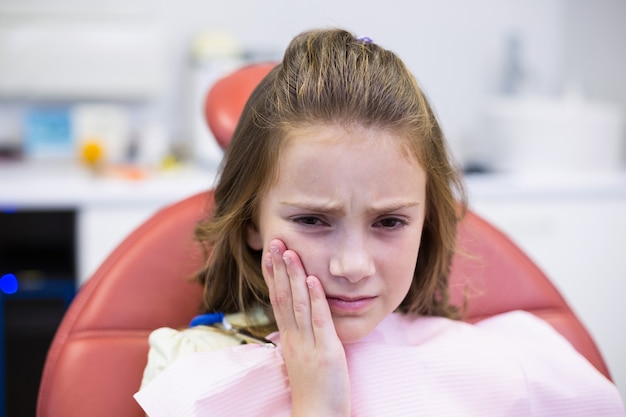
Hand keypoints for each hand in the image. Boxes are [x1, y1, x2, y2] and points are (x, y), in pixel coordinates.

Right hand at [264, 239, 349, 416]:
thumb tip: (297, 319)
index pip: (277, 301)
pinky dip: (315, 298)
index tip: (269, 254)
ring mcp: (308, 344)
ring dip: (293, 276)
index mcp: (288, 339)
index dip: (272, 276)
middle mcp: (293, 338)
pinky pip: (319, 321)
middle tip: (274, 241)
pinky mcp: (326, 351)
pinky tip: (312, 279)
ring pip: (298, 304)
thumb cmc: (313, 389)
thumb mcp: (302, 358)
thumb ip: (299, 337)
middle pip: (282, 297)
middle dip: (278, 268)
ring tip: (290, 251)